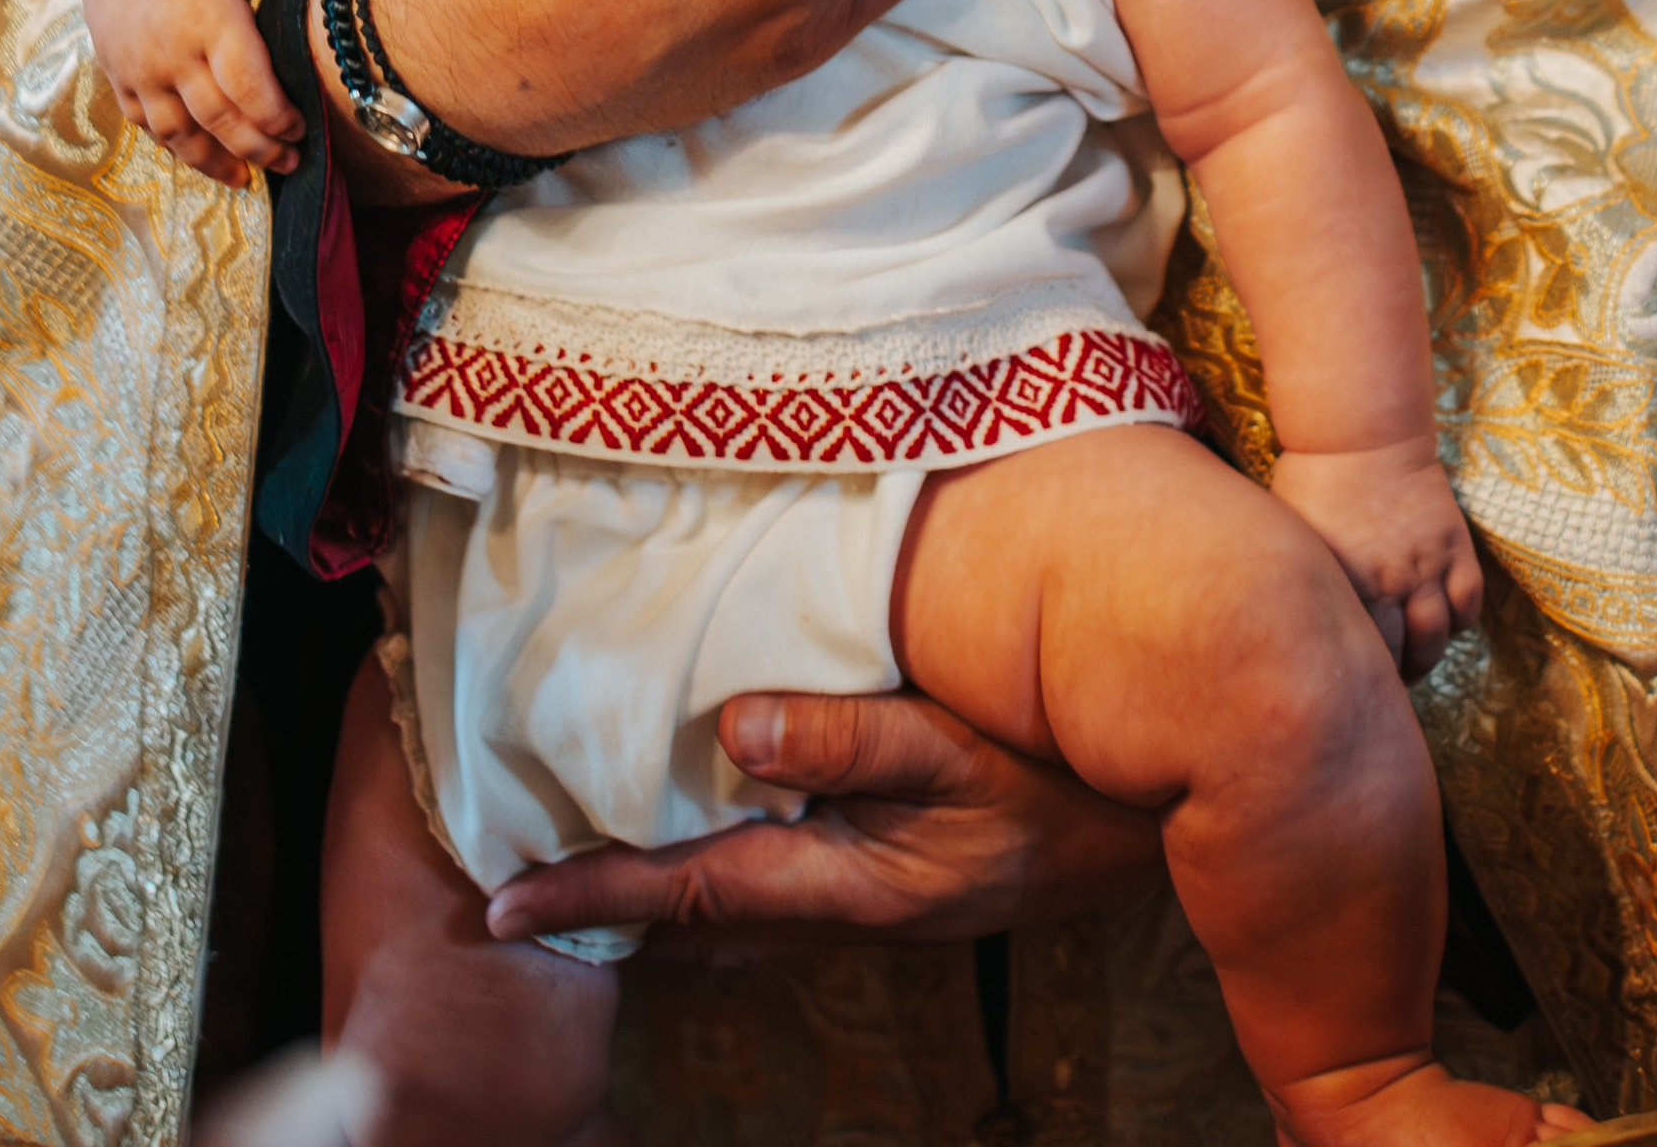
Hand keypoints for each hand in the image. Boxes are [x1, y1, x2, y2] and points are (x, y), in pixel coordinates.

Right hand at [76, 0, 353, 186]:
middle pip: (218, 118)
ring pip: (179, 132)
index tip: (304, 129)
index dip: (277, 117)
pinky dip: (175, 146)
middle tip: (291, 163)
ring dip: (214, 161)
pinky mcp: (118, 73)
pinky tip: (202, 157)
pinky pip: (147, 124)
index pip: (247, 85)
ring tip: (248, 177)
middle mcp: (170, 48)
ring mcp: (139, 66)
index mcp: (209, 14)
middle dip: (258, 148)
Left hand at [480, 688, 1159, 955]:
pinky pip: (777, 908)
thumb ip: (844, 738)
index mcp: (841, 882)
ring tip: (594, 885)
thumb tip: (729, 728)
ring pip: (734, 927)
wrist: (1155, 826)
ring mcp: (872, 910)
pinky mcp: (898, 892)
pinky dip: (722, 897)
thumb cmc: (1057, 779)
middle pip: (695, 927)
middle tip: (519, 901)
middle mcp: (843, 912)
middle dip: (608, 914)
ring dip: (661, 910)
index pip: (686, 892)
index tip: (501, 904)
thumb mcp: (956, 751)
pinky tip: (720, 864)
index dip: (590, 892)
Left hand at [1271, 447, 1483, 677]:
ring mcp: (1428, 562)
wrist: (1362, 433)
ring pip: (1439, 634)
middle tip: (1387, 683)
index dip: (1362, 677)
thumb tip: (1287, 620)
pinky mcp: (1454, 543)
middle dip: (1398, 675)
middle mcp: (1392, 580)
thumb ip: (1305, 582)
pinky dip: (1460, 619)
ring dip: (1429, 654)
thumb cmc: (1314, 480)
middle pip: (1405, 653)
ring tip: (1416, 658)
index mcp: (1349, 583)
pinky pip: (1468, 599)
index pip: (1365, 654)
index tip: (1355, 684)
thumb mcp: (1295, 536)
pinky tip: (1444, 621)